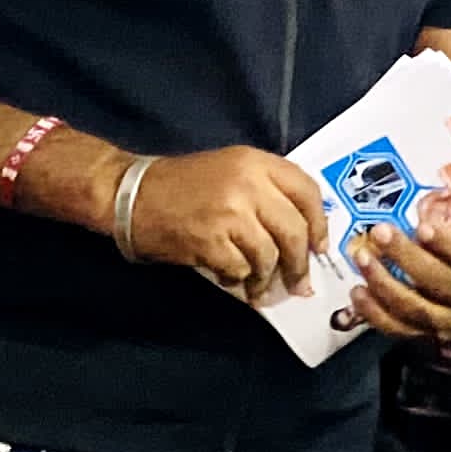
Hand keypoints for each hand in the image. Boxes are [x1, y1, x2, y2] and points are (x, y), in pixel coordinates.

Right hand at [120, 146, 331, 304]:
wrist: (131, 193)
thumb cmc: (184, 184)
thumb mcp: (232, 170)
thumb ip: (268, 191)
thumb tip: (304, 232)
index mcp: (257, 162)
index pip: (308, 192)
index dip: (320, 224)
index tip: (320, 247)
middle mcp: (248, 184)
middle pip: (294, 230)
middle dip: (299, 263)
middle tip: (299, 283)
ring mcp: (230, 212)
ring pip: (269, 255)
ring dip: (267, 279)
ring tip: (260, 289)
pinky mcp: (210, 240)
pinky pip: (239, 268)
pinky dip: (238, 279)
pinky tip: (231, 278)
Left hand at [347, 216, 450, 341]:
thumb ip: (449, 219)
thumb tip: (427, 201)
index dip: (449, 245)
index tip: (423, 227)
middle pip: (443, 283)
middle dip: (407, 256)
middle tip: (381, 231)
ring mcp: (449, 319)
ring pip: (419, 309)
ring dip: (385, 284)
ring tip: (362, 257)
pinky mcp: (424, 333)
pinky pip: (399, 329)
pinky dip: (375, 313)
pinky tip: (358, 291)